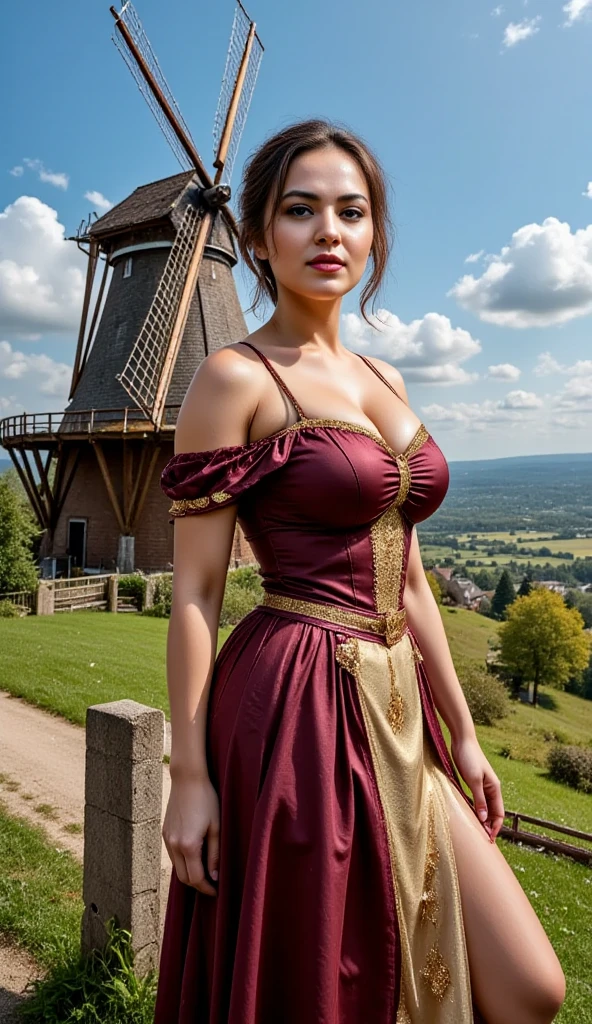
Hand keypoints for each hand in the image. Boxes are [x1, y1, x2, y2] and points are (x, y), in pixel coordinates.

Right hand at [163, 775, 219, 894]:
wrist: (188, 779)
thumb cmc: (206, 800)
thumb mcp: (216, 827)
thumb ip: (215, 854)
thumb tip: (215, 876)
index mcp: (188, 845)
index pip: (196, 879)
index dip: (207, 889)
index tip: (217, 891)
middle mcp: (174, 845)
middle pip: (184, 878)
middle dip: (198, 885)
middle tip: (212, 884)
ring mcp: (167, 839)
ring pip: (177, 868)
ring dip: (189, 874)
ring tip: (205, 871)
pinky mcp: (164, 832)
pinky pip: (173, 855)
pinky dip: (183, 862)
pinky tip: (194, 856)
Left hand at [450, 734, 504, 840]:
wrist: (462, 741)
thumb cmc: (469, 758)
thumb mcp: (474, 780)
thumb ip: (479, 799)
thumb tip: (483, 819)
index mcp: (495, 788)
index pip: (499, 813)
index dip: (495, 827)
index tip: (489, 839)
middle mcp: (491, 788)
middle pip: (493, 812)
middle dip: (490, 826)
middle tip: (482, 840)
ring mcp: (482, 786)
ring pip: (485, 807)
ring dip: (482, 819)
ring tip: (476, 831)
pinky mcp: (473, 782)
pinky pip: (476, 800)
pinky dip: (475, 809)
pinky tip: (469, 815)